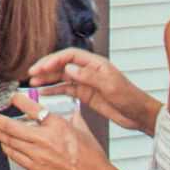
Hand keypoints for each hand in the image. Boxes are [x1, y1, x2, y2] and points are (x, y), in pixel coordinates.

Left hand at [0, 97, 108, 169]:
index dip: (18, 101)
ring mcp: (37, 155)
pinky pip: (15, 157)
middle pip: (12, 127)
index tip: (13, 98)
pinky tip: (6, 146)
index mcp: (56, 125)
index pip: (31, 108)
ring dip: (0, 134)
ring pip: (10, 142)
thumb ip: (72, 117)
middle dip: (0, 121)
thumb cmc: (90, 156)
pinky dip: (7, 149)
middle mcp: (44, 139)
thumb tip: (69, 110)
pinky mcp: (35, 168)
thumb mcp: (82, 128)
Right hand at [24, 48, 153, 130]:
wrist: (138, 114)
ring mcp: (86, 82)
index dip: (54, 59)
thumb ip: (89, 76)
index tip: (41, 67)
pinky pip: (66, 89)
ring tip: (33, 83)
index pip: (70, 55)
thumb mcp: (110, 86)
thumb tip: (69, 68)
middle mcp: (89, 70)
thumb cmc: (129, 97)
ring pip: (62, 77)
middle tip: (31, 74)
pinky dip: (54, 90)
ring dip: (47, 79)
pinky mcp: (86, 94)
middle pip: (63, 65)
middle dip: (46, 68)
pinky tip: (43, 93)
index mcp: (96, 63)